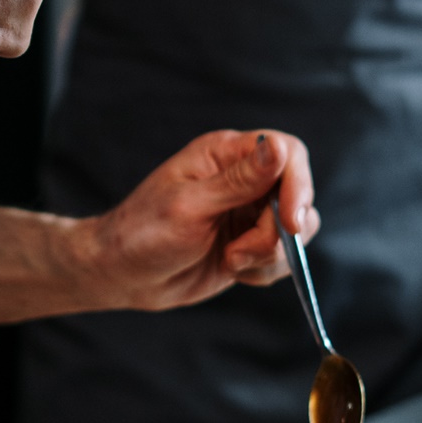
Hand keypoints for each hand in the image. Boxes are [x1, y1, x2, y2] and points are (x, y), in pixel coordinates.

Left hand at [87, 129, 317, 310]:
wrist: (123, 275)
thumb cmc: (143, 233)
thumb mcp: (189, 206)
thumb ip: (238, 181)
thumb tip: (279, 148)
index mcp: (225, 154)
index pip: (287, 152)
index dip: (298, 185)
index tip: (289, 222)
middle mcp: (243, 178)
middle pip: (296, 195)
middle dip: (278, 232)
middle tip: (241, 254)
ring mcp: (248, 211)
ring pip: (295, 229)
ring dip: (269, 254)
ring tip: (231, 262)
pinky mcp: (250, 242)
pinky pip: (283, 255)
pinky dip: (265, 269)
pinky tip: (232, 270)